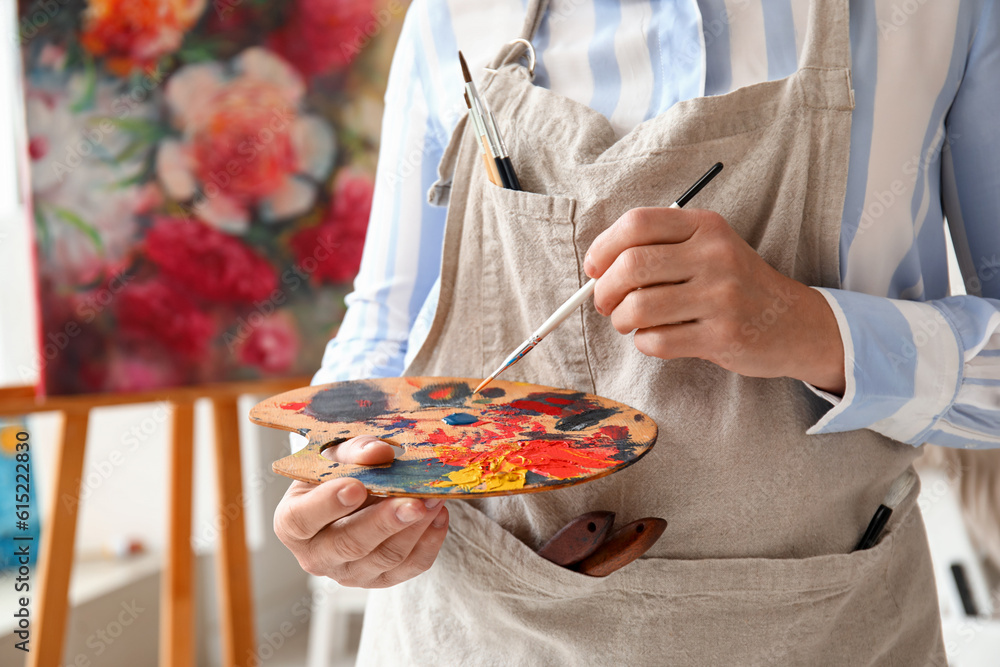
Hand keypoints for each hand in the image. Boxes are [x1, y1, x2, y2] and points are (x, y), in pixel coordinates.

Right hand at [274, 435, 448, 587]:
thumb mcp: (336, 454)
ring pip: (385, 558)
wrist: (354, 494)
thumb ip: (355, 450)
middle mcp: (316, 556)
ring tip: (433, 499)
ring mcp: (350, 574)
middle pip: (349, 544)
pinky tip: (439, 515)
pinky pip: (409, 568)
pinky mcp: (381, 580)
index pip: (302, 519)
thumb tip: (380, 452)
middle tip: (413, 502)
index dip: (327, 504)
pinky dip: (429, 542)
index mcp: (291, 523)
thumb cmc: (338, 472)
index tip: (356, 486)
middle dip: (385, 522)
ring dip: (414, 528)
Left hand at [584, 207, 845, 393]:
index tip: (594, 268)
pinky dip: (644, 343)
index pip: (637, 223)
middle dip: (604, 290)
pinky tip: (655, 338)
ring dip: (621, 320)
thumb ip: (659, 249)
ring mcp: (721, 297)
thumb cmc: (735, 285)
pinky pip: (657, 341)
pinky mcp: (722, 336)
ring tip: (628, 323)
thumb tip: (597, 270)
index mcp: (705, 227)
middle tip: (604, 303)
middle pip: (631, 266)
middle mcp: (714, 256)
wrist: (794, 322)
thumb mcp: (708, 249)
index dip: (603, 247)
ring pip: (639, 307)